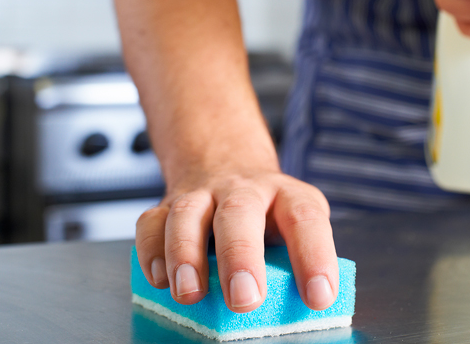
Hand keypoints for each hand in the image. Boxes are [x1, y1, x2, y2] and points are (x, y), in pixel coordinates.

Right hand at [134, 169, 338, 312]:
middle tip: (245, 298)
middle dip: (240, 256)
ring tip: (190, 293)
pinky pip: (151, 223)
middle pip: (239, 212)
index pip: (306, 218)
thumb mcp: (293, 225)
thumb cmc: (267, 211)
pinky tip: (160, 279)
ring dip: (185, 254)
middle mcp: (244, 189)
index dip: (314, 255)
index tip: (319, 296)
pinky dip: (151, 252)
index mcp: (286, 195)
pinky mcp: (167, 204)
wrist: (226, 161)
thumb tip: (299, 308)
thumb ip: (293, 259)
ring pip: (187, 213)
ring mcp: (202, 194)